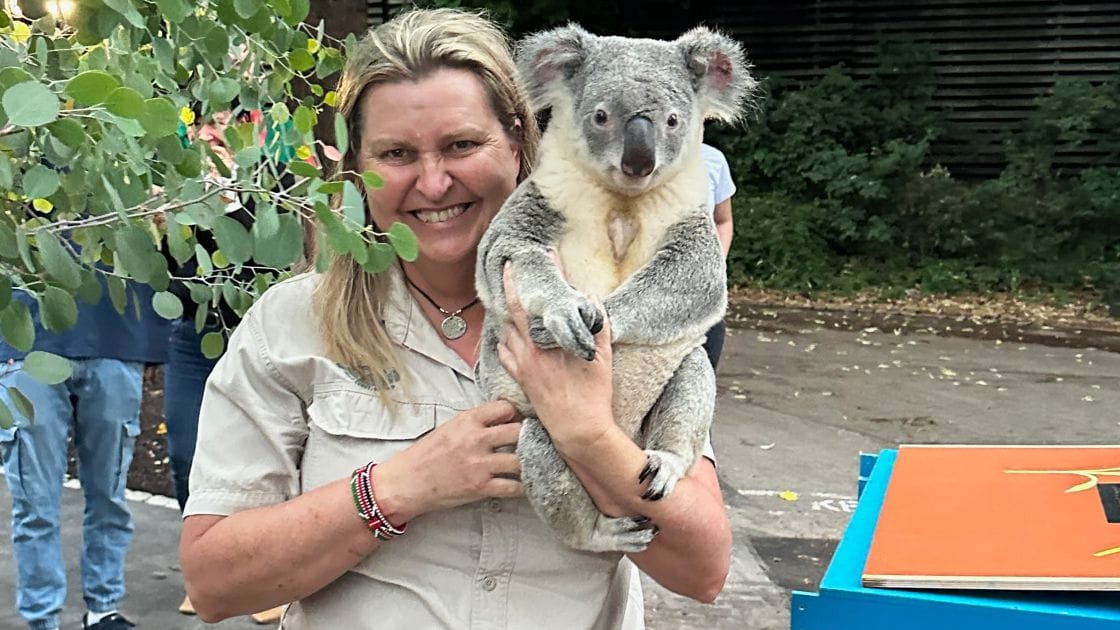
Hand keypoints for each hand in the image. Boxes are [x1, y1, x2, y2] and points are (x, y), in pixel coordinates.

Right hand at [375, 400, 521, 519]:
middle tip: (533, 442)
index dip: (516, 414)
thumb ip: (477, 421)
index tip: (519, 421)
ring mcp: (479, 465)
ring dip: (528, 462)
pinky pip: (513, 487)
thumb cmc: (428, 454)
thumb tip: (506, 417)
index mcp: (468, 420)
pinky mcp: (480, 487)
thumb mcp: (451, 426)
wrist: (408, 481)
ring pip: (521, 460)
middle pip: (519, 431)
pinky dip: (522, 487)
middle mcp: (476, 440)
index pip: (506, 408)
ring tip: (530, 463)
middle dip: (529, 436)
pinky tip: (522, 484)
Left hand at [497, 265, 614, 450]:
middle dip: (515, 284)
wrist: (577, 430)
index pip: (542, 297)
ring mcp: (522, 363)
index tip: (546, 254)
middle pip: (515, 308)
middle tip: (515, 268)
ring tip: (512, 296)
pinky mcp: (519, 377)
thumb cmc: (592, 395)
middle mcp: (531, 348)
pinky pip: (504, 351)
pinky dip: (505, 338)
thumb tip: (591, 299)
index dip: (546, 273)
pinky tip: (508, 333)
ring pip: (506, 328)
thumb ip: (597, 325)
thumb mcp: (602, 357)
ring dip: (507, 311)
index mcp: (550, 339)